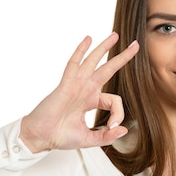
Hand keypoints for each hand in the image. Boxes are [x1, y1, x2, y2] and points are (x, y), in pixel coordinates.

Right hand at [20, 32, 138, 152]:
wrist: (41, 137)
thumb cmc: (59, 136)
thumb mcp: (89, 139)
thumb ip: (107, 136)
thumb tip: (123, 130)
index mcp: (91, 101)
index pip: (114, 100)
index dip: (118, 114)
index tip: (112, 127)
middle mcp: (85, 90)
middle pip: (108, 69)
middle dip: (122, 57)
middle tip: (135, 45)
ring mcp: (76, 85)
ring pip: (93, 62)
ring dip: (104, 47)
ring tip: (115, 35)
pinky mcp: (66, 85)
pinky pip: (74, 64)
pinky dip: (81, 51)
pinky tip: (88, 39)